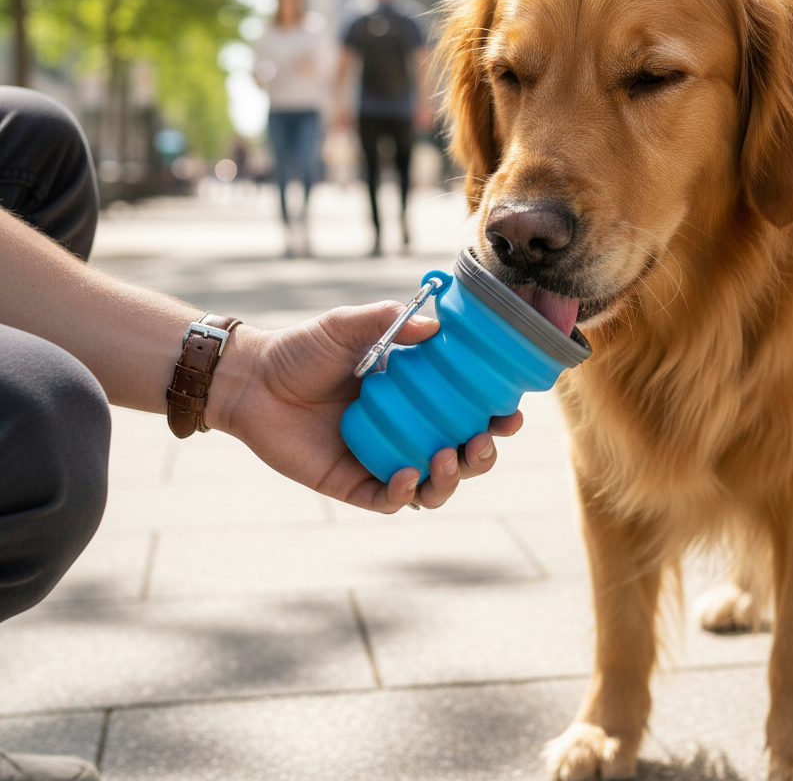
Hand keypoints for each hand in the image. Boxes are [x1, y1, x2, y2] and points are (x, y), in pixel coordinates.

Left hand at [211, 303, 522, 512]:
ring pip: (434, 487)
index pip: (468, 413)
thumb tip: (436, 328)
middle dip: (483, 456)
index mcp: (416, 398)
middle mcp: (407, 433)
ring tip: (445, 457)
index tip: (511, 413)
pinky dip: (404, 493)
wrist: (252, 380)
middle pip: (462, 457)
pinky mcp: (353, 484)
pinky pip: (390, 501)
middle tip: (483, 442)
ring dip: (452, 479)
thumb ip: (391, 320)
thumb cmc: (302, 349)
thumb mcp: (350, 325)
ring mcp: (382, 460)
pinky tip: (405, 475)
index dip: (496, 419)